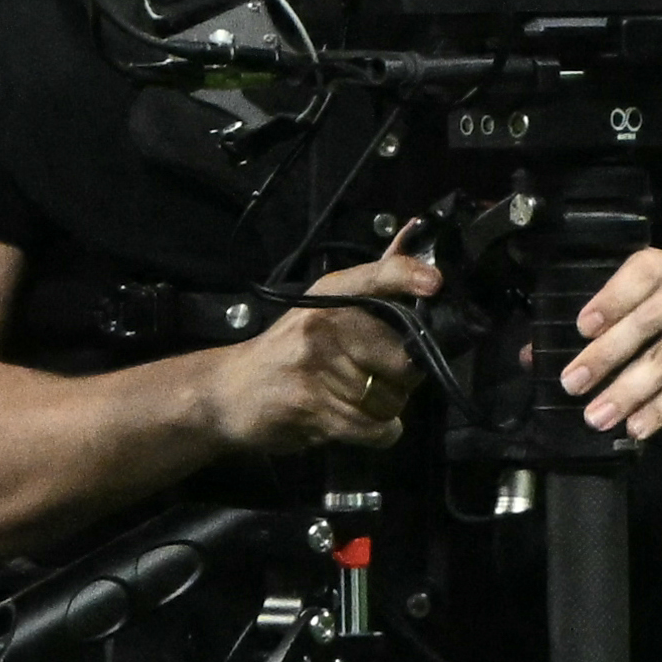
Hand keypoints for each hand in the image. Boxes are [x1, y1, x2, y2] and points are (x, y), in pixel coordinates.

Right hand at [199, 249, 434, 452]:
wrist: (227, 392)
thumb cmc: (286, 348)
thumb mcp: (325, 304)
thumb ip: (377, 276)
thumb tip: (418, 228)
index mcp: (331, 296)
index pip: (377, 276)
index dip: (408, 277)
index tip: (434, 284)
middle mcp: (324, 325)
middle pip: (406, 362)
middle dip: (400, 379)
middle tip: (372, 377)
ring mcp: (317, 367)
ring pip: (393, 401)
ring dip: (383, 409)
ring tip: (350, 399)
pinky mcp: (314, 408)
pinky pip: (378, 429)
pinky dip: (377, 433)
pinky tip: (350, 421)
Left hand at [561, 245, 661, 444]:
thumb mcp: (634, 321)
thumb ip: (588, 333)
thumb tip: (530, 356)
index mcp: (661, 269)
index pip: (638, 274)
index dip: (611, 299)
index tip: (581, 328)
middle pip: (646, 323)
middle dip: (604, 357)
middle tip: (571, 385)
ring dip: (629, 392)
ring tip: (597, 417)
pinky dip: (661, 409)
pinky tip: (637, 427)